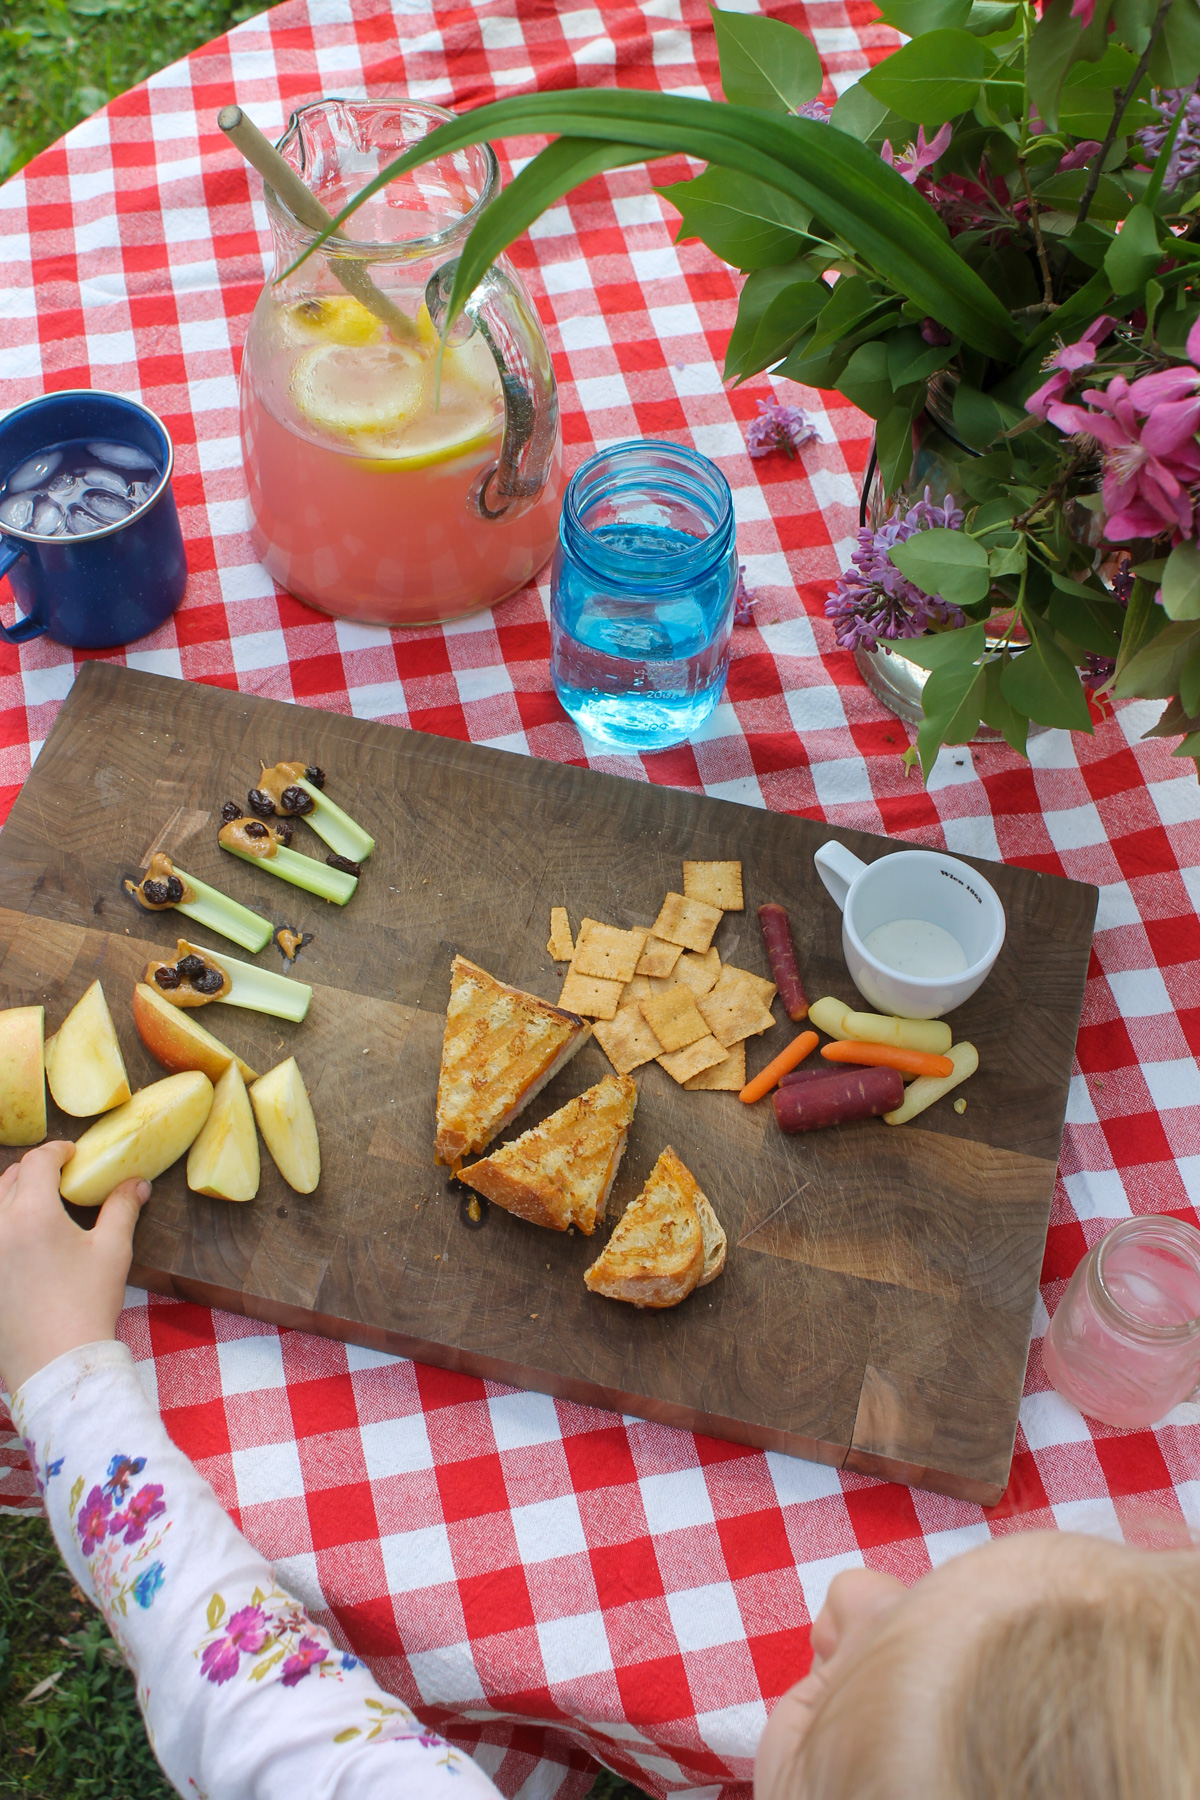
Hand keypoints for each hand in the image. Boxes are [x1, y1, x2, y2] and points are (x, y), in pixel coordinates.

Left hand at [0, 1143, 150, 1396]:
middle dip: (33, 1171)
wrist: (57, 1362)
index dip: (57, 1151)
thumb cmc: (87, 1303)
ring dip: (13, 1195)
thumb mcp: (113, 1250)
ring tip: (39, 1204)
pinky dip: (5, 1225)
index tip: (73, 1153)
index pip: (37, 1162)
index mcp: (31, 1213)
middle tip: (59, 1177)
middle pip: (8, 1178)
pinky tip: (24, 1240)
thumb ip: (122, 1208)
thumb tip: (137, 1184)